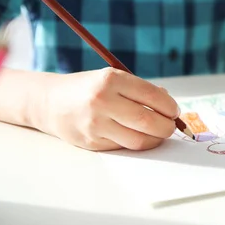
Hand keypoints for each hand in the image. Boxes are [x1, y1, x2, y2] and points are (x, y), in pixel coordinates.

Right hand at [35, 67, 179, 150]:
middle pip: (148, 121)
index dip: (170, 106)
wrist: (50, 102)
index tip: (174, 111)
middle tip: (170, 125)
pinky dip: (136, 143)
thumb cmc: (88, 88)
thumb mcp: (112, 78)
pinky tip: (138, 136)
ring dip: (155, 139)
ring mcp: (95, 124)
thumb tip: (168, 104)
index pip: (152, 96)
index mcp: (111, 80)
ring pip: (138, 140)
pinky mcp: (92, 142)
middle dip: (166, 126)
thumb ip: (139, 90)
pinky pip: (123, 147)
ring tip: (158, 133)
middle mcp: (102, 101)